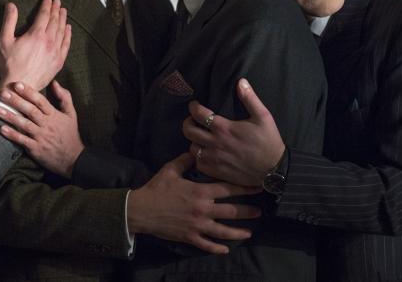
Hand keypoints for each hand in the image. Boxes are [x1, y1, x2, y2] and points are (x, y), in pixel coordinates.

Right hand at [0, 0, 70, 91]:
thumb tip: (11, 5)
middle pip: (55, 21)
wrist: (19, 86)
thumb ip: (9, 21)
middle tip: (58, 2)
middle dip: (56, 10)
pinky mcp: (58, 61)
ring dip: (63, 19)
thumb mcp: (4, 41)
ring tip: (63, 11)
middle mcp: (49, 41)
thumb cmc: (9, 65)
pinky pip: (66, 44)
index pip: (44, 15)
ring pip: (62, 31)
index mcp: (36, 35)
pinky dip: (68, 35)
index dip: (47, 6)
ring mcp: (55, 52)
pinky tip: (68, 29)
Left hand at [0, 80, 83, 177]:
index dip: (29, 92)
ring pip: (24, 124)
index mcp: (54, 115)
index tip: (17, 84)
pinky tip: (1, 129)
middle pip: (30, 110)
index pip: (40, 101)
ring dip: (10, 117)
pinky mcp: (36, 149)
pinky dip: (12, 135)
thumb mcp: (71, 114)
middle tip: (3, 93)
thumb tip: (54, 82)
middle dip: (16, 101)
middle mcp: (47, 125)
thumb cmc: (70, 134)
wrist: (73, 159)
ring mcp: (41, 137)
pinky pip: (22, 140)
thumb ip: (64, 97)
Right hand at [127, 153, 261, 253]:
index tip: (257, 187)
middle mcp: (203, 209)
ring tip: (249, 233)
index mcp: (200, 192)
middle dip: (247, 211)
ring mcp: (197, 225)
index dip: (244, 187)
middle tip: (260, 211)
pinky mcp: (190, 237)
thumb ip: (185, 160)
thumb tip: (196, 151)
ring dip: (237, 232)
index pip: (228, 189)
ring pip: (223, 231)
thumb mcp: (170, 170)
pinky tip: (226, 249)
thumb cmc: (156, 189)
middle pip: (231, 211)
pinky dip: (217, 248)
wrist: (141, 210)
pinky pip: (207, 244)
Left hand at [182, 78, 284, 186]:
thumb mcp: (263, 116)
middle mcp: (215, 143)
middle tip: (193, 120)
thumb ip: (250, 98)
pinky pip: (199, 164)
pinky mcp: (217, 172)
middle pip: (189, 131)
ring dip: (194, 141)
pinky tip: (205, 153)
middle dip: (188, 122)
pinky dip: (199, 158)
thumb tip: (241, 81)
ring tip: (199, 137)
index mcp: (224, 128)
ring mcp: (214, 159)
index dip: (193, 107)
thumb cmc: (269, 141)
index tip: (194, 105)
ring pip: (192, 148)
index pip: (199, 114)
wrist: (274, 169)